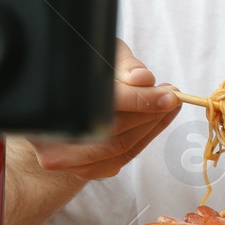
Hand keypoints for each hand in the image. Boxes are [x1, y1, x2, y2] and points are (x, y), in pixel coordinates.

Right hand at [28, 39, 180, 180]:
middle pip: (114, 130)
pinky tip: (156, 119)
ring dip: (151, 126)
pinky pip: (122, 159)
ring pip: (120, 148)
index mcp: (52, 103)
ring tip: (168, 104)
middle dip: (151, 112)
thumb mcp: (98, 55)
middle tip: (172, 95)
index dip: (140, 99)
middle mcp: (52, 137)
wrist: (56, 102)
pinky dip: (144, 139)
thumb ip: (122, 64)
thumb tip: (143, 79)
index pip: (104, 105)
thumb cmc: (80, 74)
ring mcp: (64, 159)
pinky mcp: (83, 170)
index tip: (170, 94)